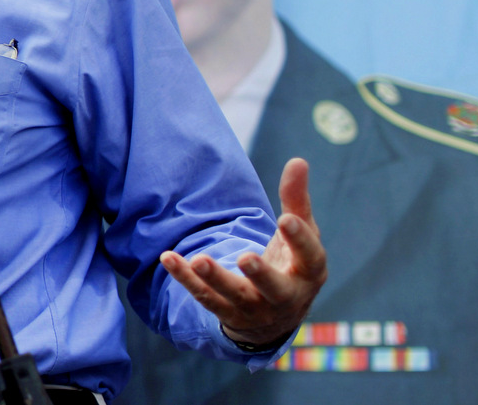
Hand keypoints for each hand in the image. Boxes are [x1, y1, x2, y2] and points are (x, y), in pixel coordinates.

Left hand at [160, 157, 326, 347]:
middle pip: (273, 288)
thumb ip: (296, 199)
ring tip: (198, 259)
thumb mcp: (300, 233)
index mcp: (308, 272)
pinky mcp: (228, 313)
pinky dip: (186, 279)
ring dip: (215, 279)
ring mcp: (255, 308)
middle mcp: (284, 296)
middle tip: (246, 257)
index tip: (285, 218)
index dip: (299, 239)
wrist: (278, 317)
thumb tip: (298, 160)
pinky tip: (169, 258)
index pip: (309, 256)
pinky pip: (205, 298)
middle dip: (260, 274)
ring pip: (234, 296)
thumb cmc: (292, 263)